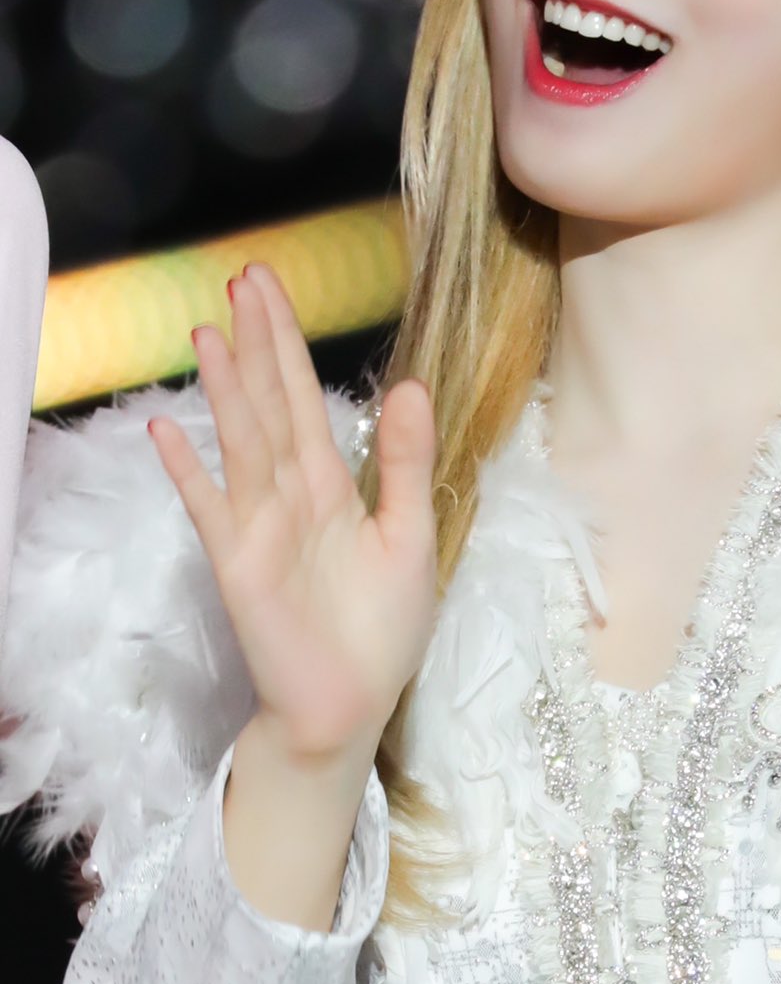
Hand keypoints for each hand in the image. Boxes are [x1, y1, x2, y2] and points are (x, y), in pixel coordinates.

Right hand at [147, 263, 437, 765]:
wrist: (351, 705)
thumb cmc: (381, 628)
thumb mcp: (410, 536)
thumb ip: (403, 463)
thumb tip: (410, 386)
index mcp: (332, 484)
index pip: (305, 398)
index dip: (288, 343)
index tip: (270, 289)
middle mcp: (290, 493)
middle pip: (271, 404)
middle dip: (258, 343)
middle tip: (242, 278)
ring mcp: (259, 524)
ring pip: (242, 441)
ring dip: (226, 389)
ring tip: (208, 333)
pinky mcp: (238, 563)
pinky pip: (210, 506)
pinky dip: (188, 469)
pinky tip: (168, 428)